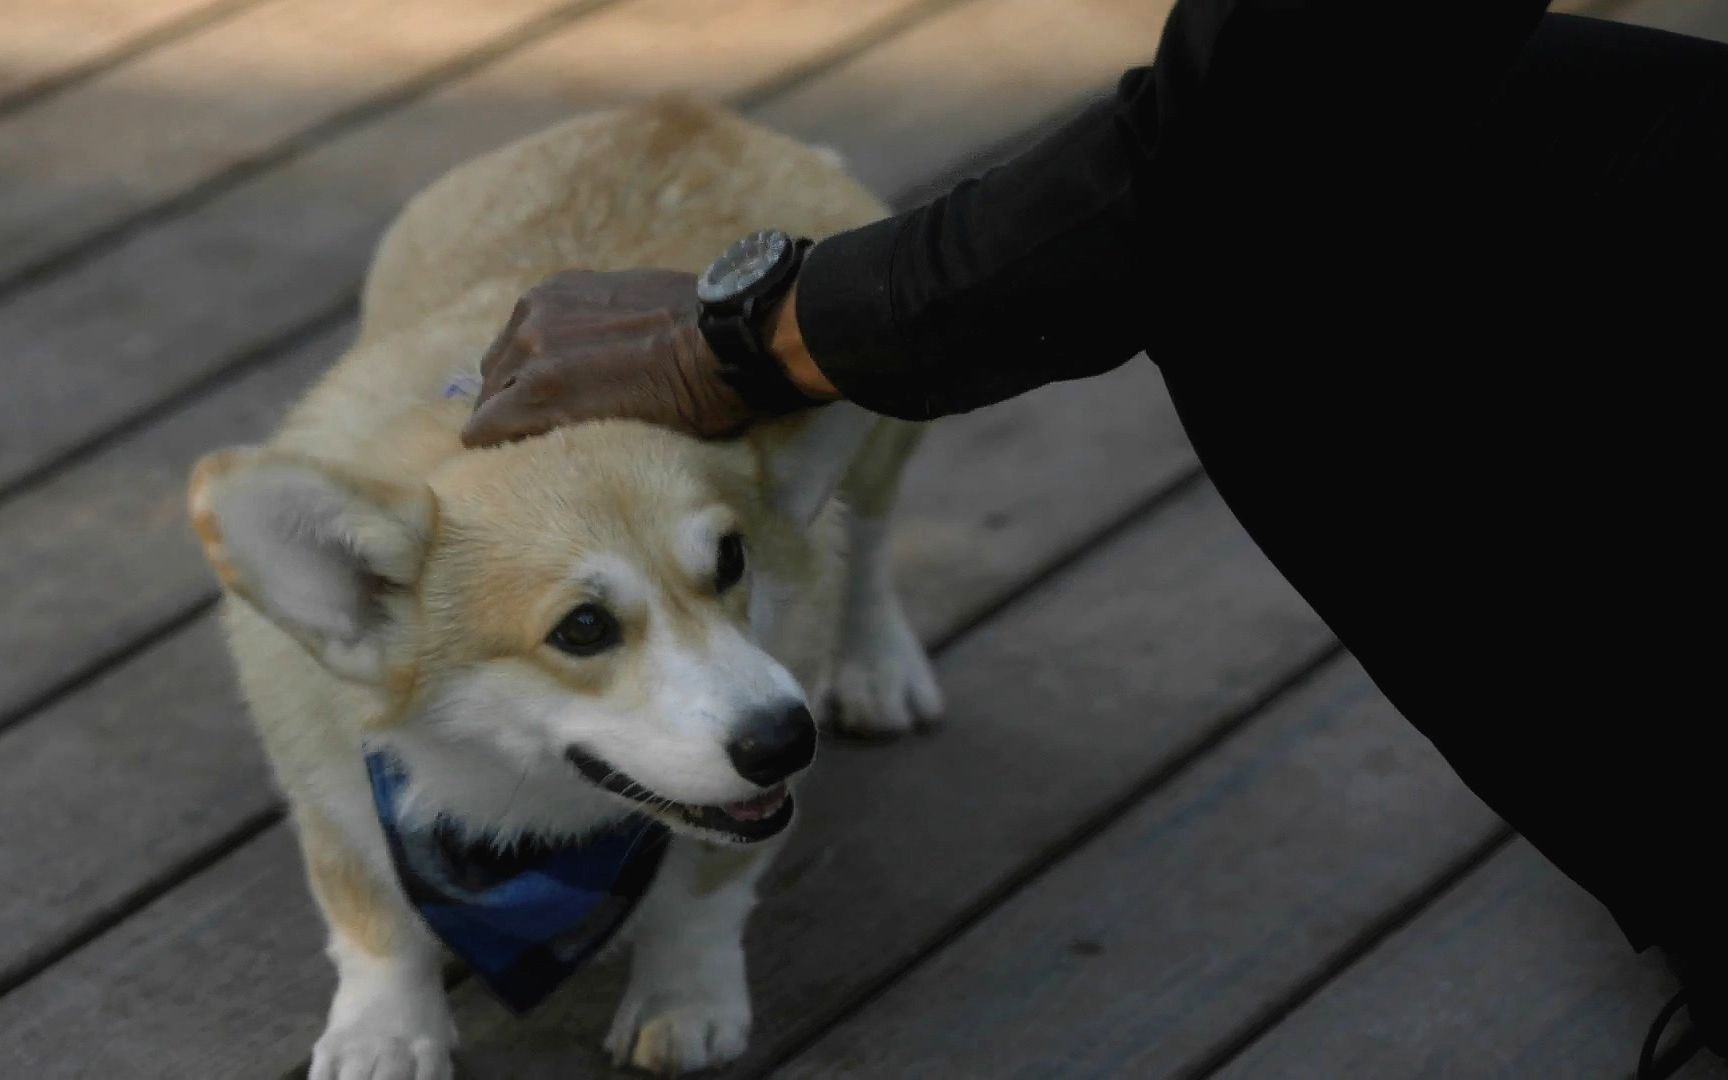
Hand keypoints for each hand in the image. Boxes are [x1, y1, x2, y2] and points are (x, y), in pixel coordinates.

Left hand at [461, 269, 833, 445]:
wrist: (724, 344)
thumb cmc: (704, 331)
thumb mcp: (638, 305)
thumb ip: (602, 326)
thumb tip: (608, 355)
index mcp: (555, 295)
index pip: (517, 348)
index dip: (533, 383)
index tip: (561, 408)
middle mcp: (531, 317)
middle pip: (496, 377)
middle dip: (517, 407)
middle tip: (557, 438)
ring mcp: (528, 355)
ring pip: (488, 409)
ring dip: (515, 431)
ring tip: (552, 455)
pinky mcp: (536, 398)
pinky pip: (487, 434)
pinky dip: (505, 451)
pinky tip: (532, 467)